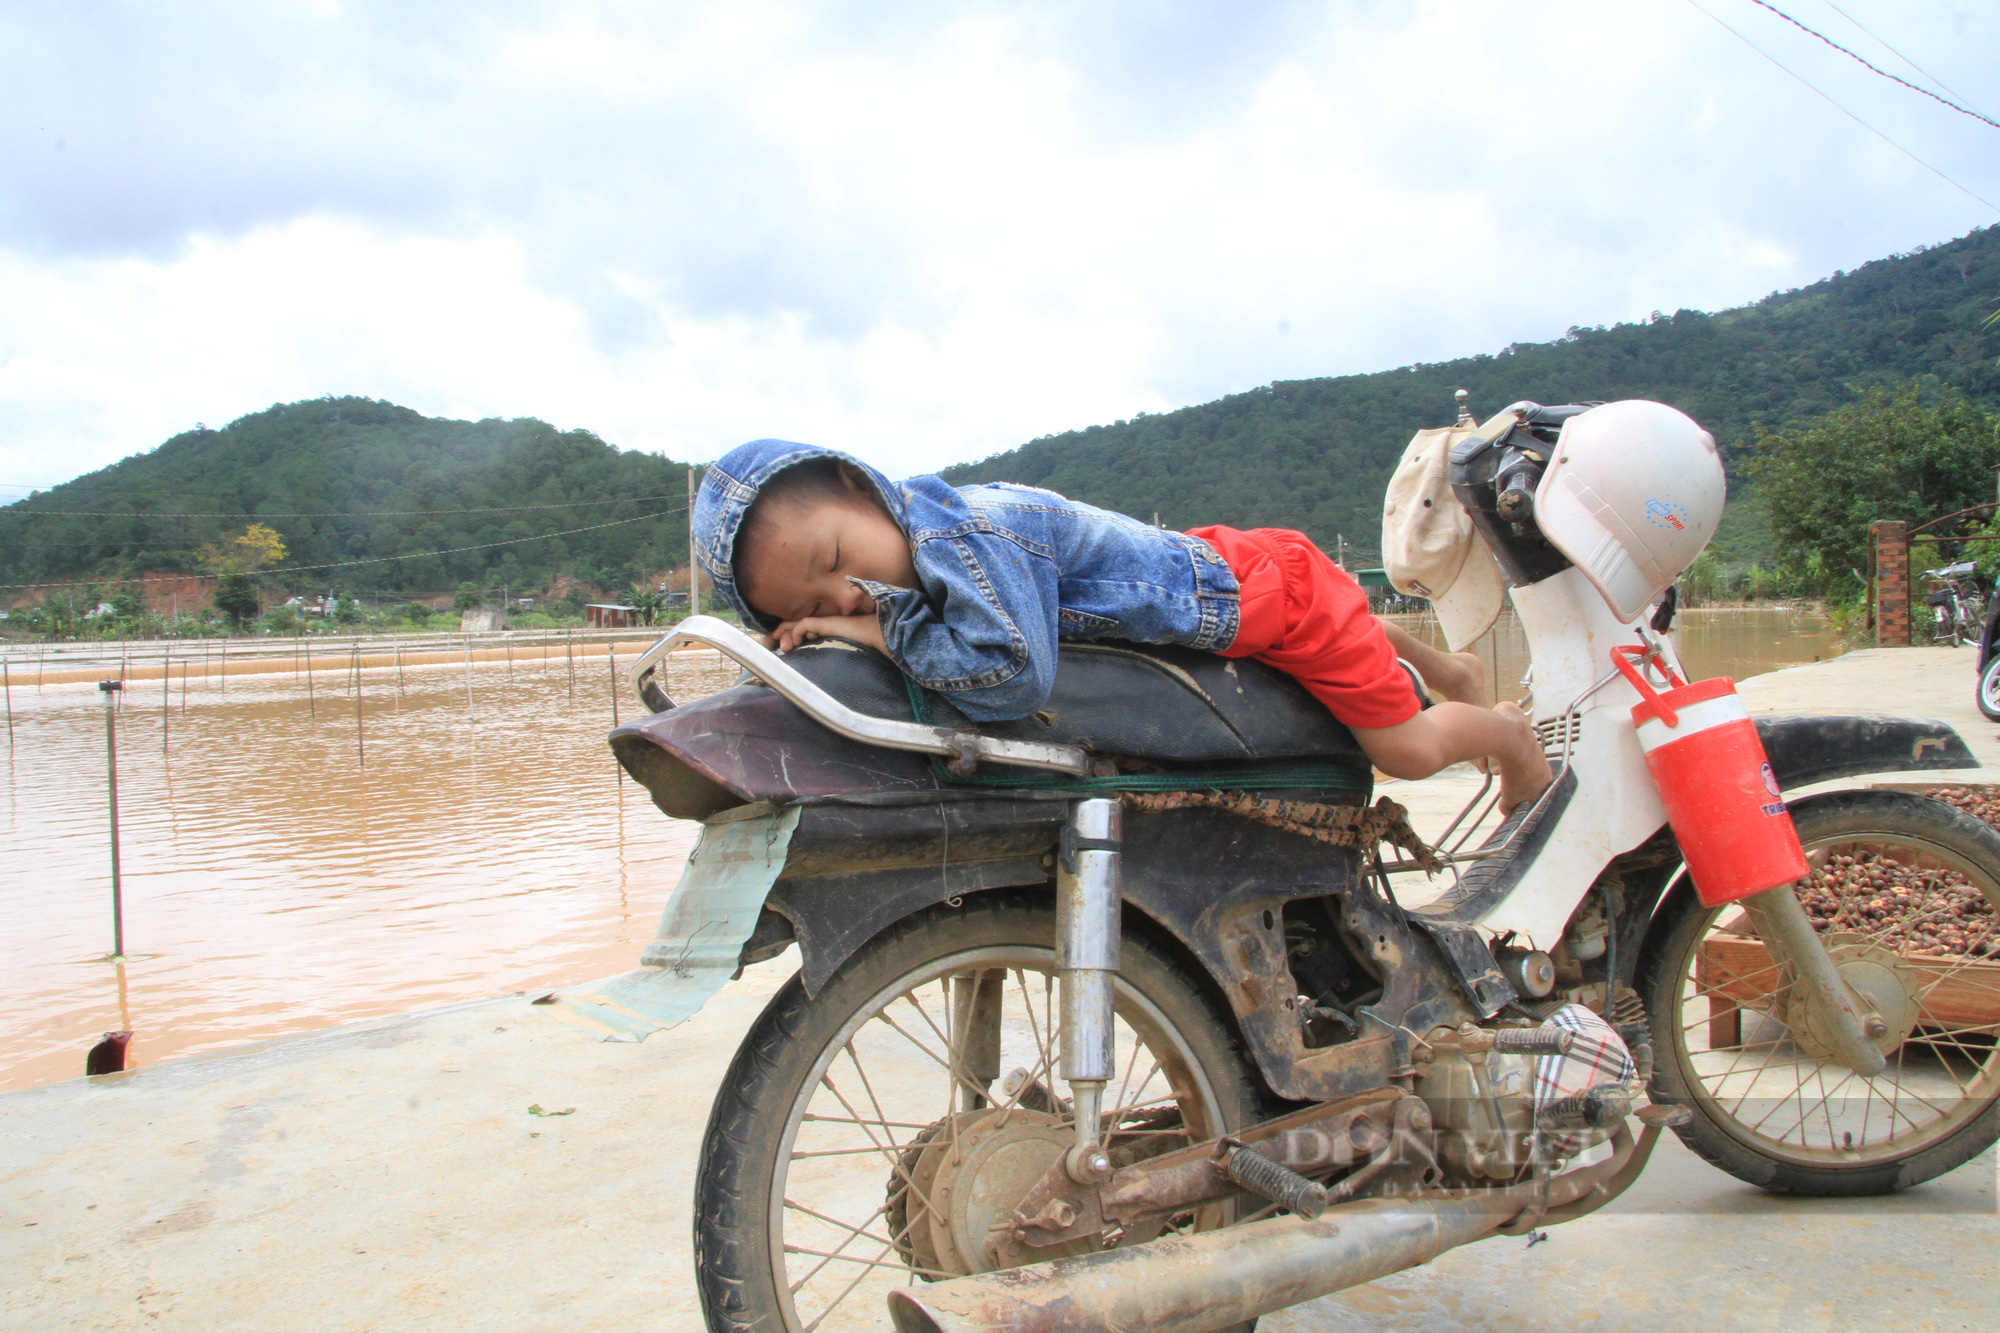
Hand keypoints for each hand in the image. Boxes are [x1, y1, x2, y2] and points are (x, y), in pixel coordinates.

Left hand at [770, 614, 886, 654]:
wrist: (880, 637)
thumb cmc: (868, 647)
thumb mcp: (845, 655)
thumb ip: (834, 661)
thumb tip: (825, 687)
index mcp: (827, 631)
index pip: (802, 630)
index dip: (788, 636)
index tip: (779, 648)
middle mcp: (824, 624)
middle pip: (794, 625)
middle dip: (779, 634)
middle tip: (768, 644)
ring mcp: (825, 622)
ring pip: (796, 624)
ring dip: (785, 634)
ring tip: (781, 647)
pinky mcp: (826, 622)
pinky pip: (804, 624)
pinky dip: (795, 632)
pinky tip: (794, 643)